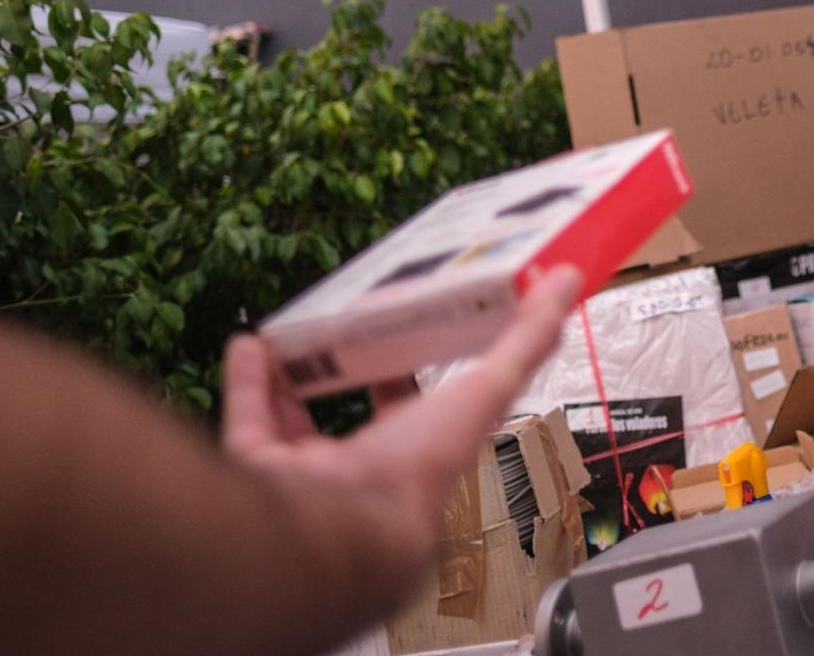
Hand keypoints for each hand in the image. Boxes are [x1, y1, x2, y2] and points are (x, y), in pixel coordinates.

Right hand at [221, 266, 580, 579]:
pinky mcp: (263, 477)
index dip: (422, 362)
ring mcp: (312, 478)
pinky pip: (248, 427)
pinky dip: (246, 384)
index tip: (418, 320)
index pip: (424, 404)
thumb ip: (529, 337)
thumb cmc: (420, 473)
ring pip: (296, 426)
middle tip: (347, 326)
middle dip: (352, 371)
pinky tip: (250, 343)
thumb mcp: (488, 386)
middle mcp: (366, 469)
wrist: (344, 530)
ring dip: (293, 377)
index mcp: (420, 452)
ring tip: (292, 333)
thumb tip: (566, 283)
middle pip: (358, 417)